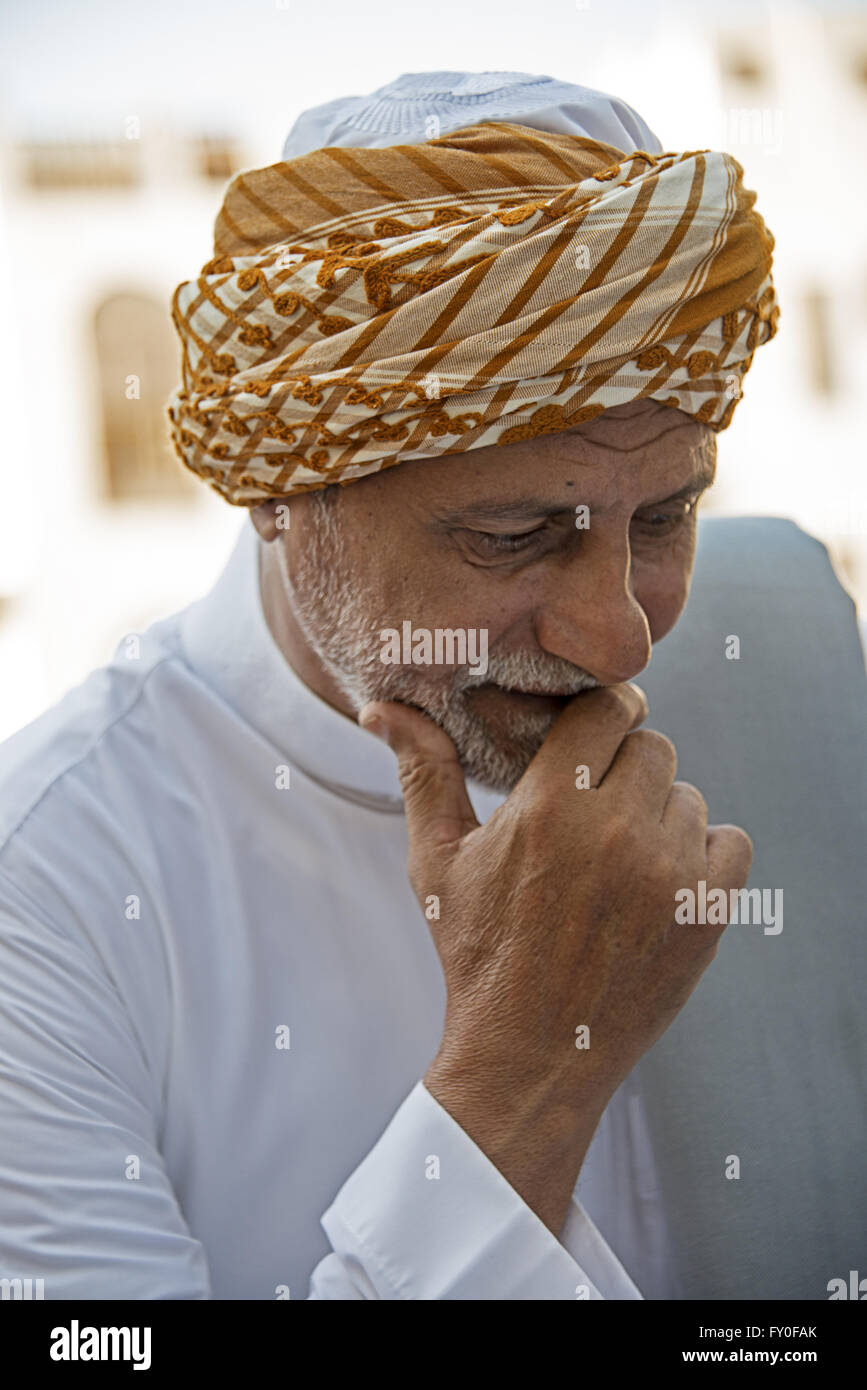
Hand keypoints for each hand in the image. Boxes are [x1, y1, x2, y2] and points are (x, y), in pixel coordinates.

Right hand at [359, 684, 751, 1234]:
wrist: (532, 1056)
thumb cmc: (477, 955)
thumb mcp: (437, 862)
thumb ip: (424, 773)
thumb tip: (383, 709)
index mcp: (548, 807)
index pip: (609, 707)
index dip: (603, 716)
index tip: (593, 739)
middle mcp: (615, 831)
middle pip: (653, 747)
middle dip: (626, 768)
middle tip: (596, 807)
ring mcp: (669, 873)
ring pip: (688, 796)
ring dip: (661, 814)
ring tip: (620, 857)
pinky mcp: (706, 913)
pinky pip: (731, 842)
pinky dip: (705, 853)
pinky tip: (662, 879)